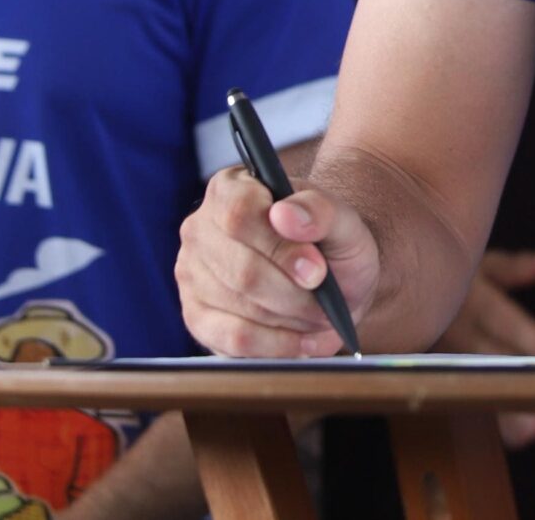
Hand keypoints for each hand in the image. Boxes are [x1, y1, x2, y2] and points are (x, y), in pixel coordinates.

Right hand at [178, 165, 380, 356]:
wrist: (329, 279)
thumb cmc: (331, 243)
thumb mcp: (343, 220)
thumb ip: (321, 210)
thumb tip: (285, 215)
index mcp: (231, 188)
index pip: (239, 214)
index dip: (280, 247)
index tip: (317, 270)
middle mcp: (201, 228)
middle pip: (242, 270)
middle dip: (294, 294)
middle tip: (327, 304)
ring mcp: (191, 274)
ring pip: (240, 308)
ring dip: (290, 320)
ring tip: (321, 319)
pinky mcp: (196, 317)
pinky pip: (233, 340)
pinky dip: (276, 346)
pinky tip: (304, 342)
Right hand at [437, 244, 534, 447]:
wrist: (386, 285)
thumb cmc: (448, 276)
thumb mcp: (482, 264)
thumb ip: (521, 267)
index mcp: (471, 300)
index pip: (503, 320)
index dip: (533, 338)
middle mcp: (454, 333)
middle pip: (489, 362)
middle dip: (520, 386)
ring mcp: (439, 360)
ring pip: (472, 388)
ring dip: (503, 412)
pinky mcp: (430, 378)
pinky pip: (459, 402)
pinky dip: (484, 421)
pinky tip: (513, 438)